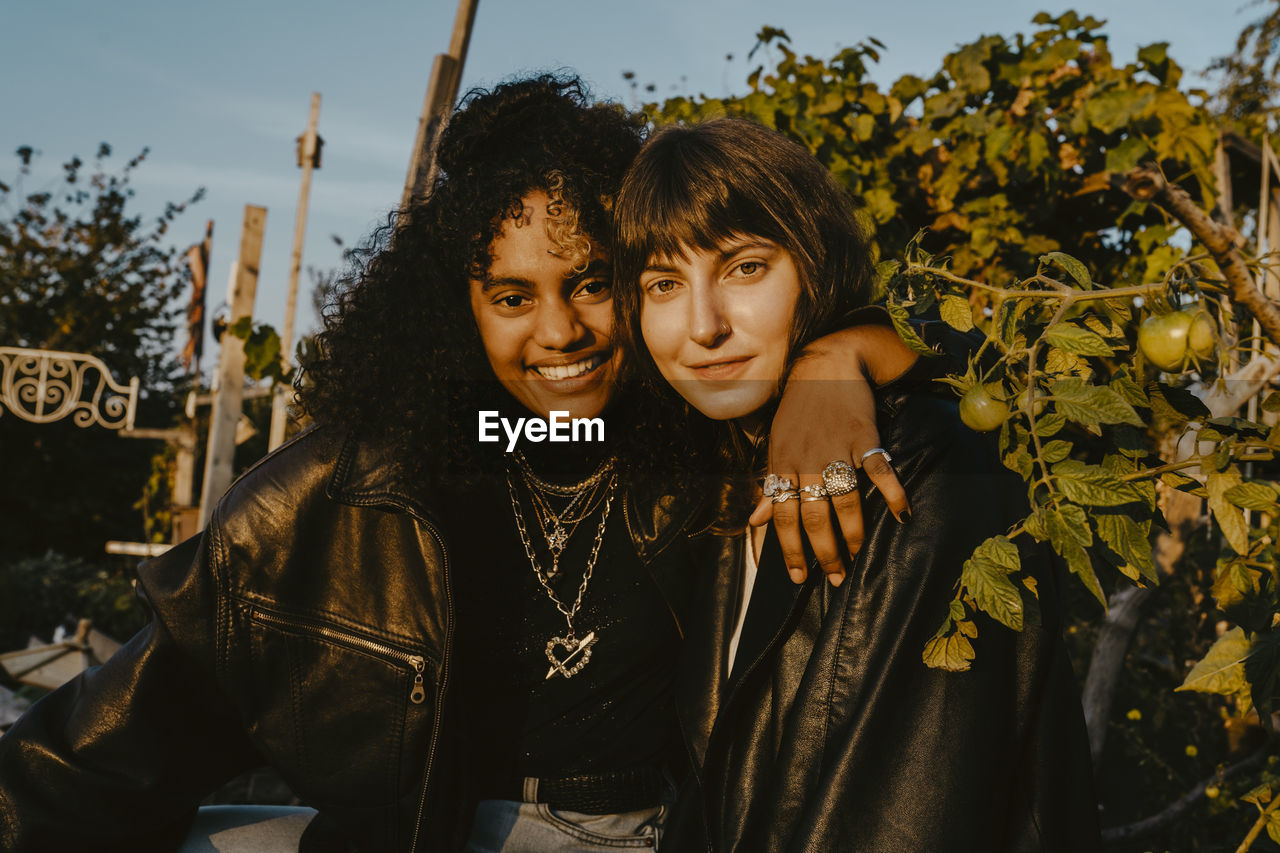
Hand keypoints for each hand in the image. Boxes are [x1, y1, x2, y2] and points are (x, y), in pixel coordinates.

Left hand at [753, 324, 914, 585]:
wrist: (823, 365)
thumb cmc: (797, 411)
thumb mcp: (775, 446)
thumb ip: (768, 486)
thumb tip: (753, 522)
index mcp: (783, 464)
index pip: (783, 515)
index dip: (789, 549)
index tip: (798, 576)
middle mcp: (807, 460)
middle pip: (814, 516)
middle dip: (824, 552)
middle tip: (834, 577)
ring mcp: (836, 449)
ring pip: (845, 501)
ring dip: (853, 533)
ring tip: (857, 555)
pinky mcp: (864, 436)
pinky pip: (880, 469)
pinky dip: (892, 493)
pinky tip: (901, 515)